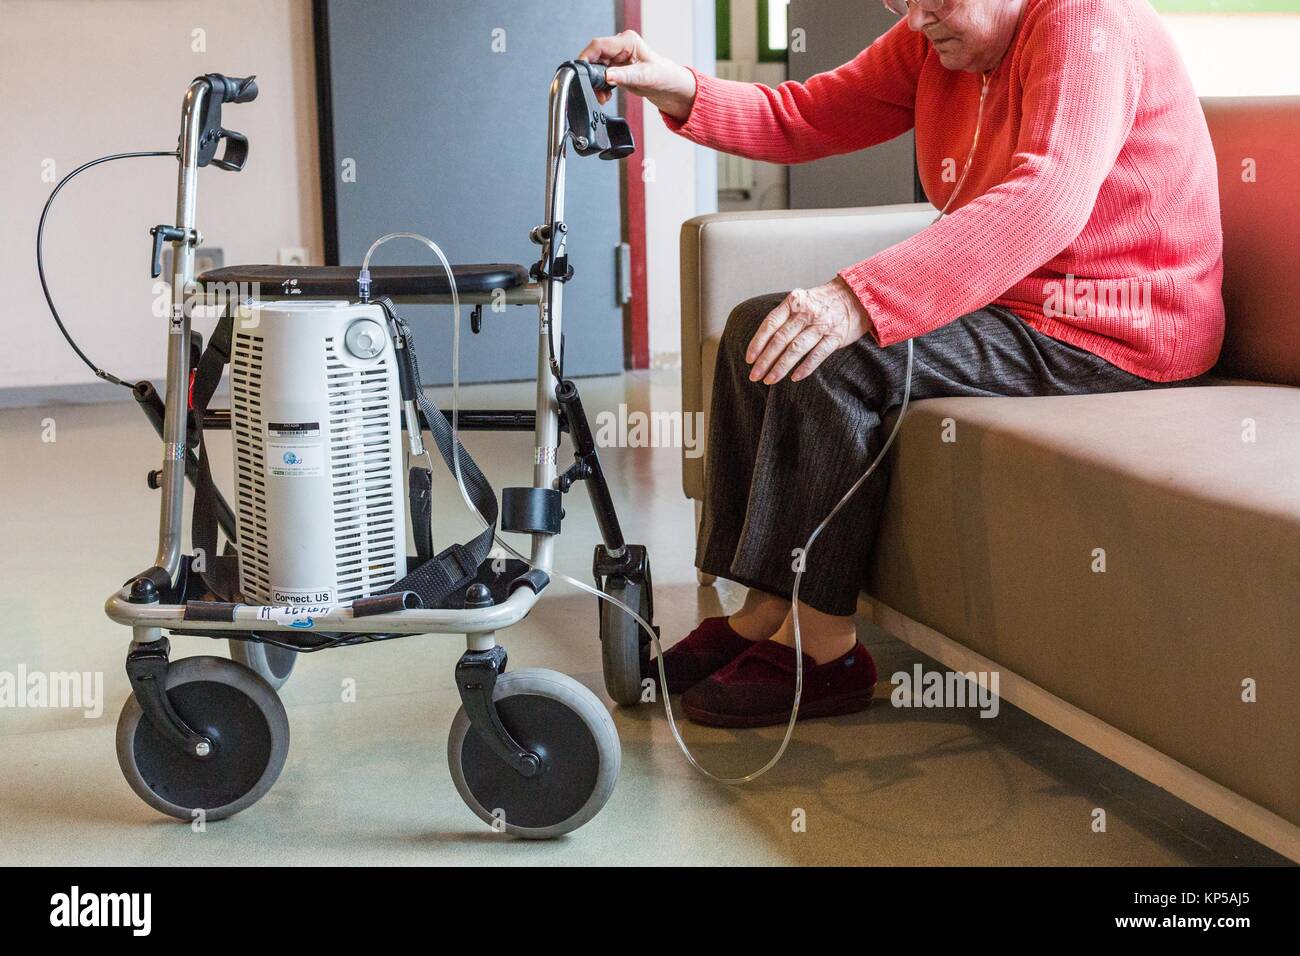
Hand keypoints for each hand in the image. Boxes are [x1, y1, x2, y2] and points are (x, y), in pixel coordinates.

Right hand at [577, 30, 696, 119]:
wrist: (669, 87)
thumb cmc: (663, 76)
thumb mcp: (644, 77)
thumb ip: (624, 76)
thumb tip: (608, 76)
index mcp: (626, 41)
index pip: (598, 45)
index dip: (586, 57)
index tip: (582, 72)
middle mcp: (619, 47)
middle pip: (594, 57)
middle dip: (591, 75)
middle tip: (595, 90)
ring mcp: (616, 58)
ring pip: (595, 68)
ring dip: (596, 83)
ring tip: (604, 96)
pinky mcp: (615, 69)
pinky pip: (601, 77)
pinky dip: (600, 87)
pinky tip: (606, 95)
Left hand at [746, 279, 874, 383]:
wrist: (858, 296)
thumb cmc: (824, 302)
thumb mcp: (802, 300)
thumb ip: (785, 316)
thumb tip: (764, 342)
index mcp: (794, 301)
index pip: (770, 324)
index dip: (757, 343)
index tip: (749, 359)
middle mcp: (806, 312)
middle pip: (780, 339)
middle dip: (765, 360)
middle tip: (755, 376)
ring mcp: (821, 325)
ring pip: (796, 349)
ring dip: (781, 367)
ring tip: (770, 380)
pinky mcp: (836, 336)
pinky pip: (817, 355)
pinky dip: (805, 368)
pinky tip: (794, 378)